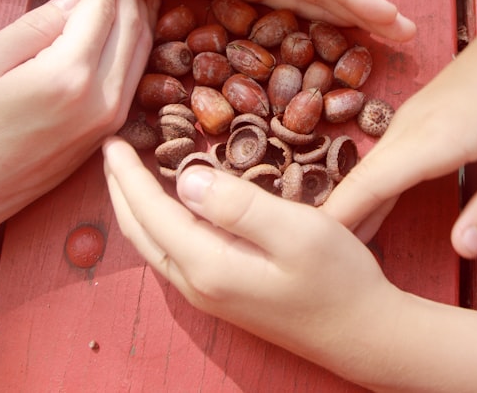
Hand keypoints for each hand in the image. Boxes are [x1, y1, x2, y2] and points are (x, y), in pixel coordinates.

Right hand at [0, 0, 154, 235]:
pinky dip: (139, 45)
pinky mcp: (112, 129)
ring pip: (142, 52)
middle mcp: (100, 97)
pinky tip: (133, 28)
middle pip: (132, 27)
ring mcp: (112, 117)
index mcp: (67, 75)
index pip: (102, 10)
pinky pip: (136, 76)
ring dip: (141, 15)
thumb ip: (35, 24)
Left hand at [102, 138, 403, 382]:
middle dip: (120, 189)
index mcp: (208, 265)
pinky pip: (173, 252)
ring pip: (154, 245)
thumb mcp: (296, 231)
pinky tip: (173, 205)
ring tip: (132, 172)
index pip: (150, 212)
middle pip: (140, 232)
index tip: (112, 139)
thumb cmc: (339, 279)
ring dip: (136, 206)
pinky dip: (159, 222)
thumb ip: (238, 205)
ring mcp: (209, 295)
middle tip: (112, 149)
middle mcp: (198, 285)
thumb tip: (186, 177)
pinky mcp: (224, 295)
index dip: (127, 174)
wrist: (364, 335)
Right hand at [323, 6, 476, 257]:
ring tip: (328, 254)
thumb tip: (462, 249)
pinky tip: (363, 216)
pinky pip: (380, 163)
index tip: (306, 253)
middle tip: (307, 267)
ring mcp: (408, 122)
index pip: (368, 186)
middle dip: (330, 222)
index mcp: (432, 138)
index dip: (336, 220)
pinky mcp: (415, 121)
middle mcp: (408, 128)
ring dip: (346, 208)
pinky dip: (365, 192)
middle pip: (357, 181)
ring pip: (365, 171)